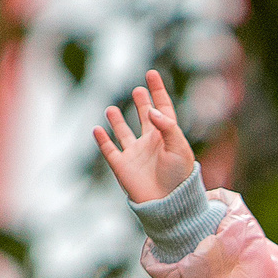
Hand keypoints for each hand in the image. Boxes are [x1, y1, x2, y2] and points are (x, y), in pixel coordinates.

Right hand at [92, 70, 197, 204]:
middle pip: (145, 118)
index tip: (152, 73)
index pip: (163, 109)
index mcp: (167, 136)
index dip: (158, 91)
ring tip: (111, 109)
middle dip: (142, 104)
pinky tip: (97, 129)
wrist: (168, 204)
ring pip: (124, 133)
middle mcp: (151, 143)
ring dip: (117, 121)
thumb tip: (152, 111)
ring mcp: (135, 154)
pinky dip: (102, 139)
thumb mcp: (179, 148)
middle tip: (138, 90)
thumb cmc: (179, 177)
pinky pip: (109, 150)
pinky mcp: (122, 166)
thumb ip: (168, 127)